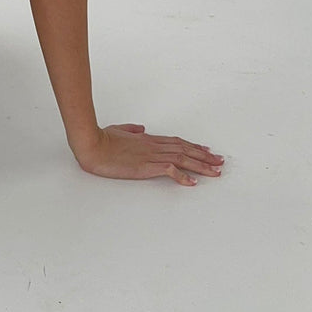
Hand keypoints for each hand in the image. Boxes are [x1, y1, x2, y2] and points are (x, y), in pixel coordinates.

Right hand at [73, 122, 224, 184]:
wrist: (92, 144)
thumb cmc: (101, 139)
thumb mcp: (118, 130)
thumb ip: (132, 129)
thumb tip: (142, 129)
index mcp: (147, 139)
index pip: (177, 141)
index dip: (193, 146)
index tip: (206, 150)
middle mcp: (153, 146)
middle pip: (185, 149)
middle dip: (204, 156)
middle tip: (220, 161)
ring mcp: (151, 155)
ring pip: (182, 159)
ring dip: (201, 165)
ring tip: (216, 171)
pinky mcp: (146, 166)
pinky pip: (169, 170)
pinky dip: (183, 176)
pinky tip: (193, 182)